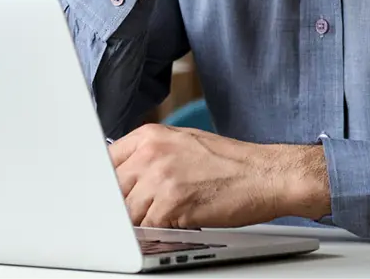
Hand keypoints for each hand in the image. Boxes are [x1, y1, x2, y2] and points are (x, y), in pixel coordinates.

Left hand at [108, 124, 329, 229]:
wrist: (264, 174)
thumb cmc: (229, 162)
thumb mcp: (183, 144)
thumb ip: (149, 155)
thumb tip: (121, 175)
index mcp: (150, 135)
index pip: (105, 162)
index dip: (105, 185)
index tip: (105, 198)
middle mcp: (151, 153)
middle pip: (111, 191)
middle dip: (121, 207)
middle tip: (141, 212)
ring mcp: (160, 178)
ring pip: (126, 214)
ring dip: (140, 223)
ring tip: (165, 217)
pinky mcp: (171, 205)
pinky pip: (146, 229)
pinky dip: (156, 234)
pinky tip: (174, 225)